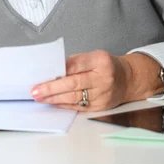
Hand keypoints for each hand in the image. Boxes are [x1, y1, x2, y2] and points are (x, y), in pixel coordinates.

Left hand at [30, 49, 163, 111]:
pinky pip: (79, 107)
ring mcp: (103, 95)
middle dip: (52, 88)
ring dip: (54, 99)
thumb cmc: (106, 65)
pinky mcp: (100, 107)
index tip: (43, 75)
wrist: (128, 80)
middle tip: (36, 91)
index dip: (58, 71)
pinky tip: (53, 103)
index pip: (76, 65)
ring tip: (40, 98)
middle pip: (74, 84)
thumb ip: (75, 62)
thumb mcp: (93, 56)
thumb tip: (53, 71)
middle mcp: (103, 79)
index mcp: (101, 61)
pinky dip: (64, 105)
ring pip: (75, 98)